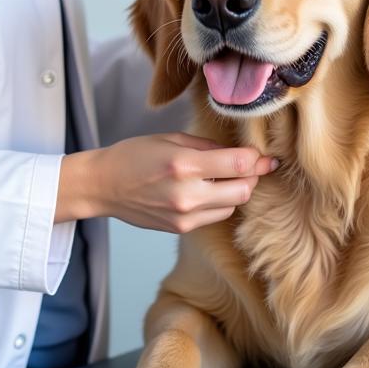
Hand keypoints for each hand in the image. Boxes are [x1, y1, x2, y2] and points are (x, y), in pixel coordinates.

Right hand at [55, 132, 278, 232]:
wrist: (104, 186)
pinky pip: (216, 216)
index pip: (239, 164)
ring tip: (227, 176)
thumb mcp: (171, 139)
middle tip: (252, 165)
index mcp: (184, 165)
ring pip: (232, 205)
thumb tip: (240, 152)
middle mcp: (187, 194)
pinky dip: (221, 202)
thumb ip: (208, 146)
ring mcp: (185, 215)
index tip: (264, 154)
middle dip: (253, 176)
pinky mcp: (181, 228)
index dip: (258, 158)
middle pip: (244, 190)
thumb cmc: (135, 155)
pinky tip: (211, 190)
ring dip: (237, 190)